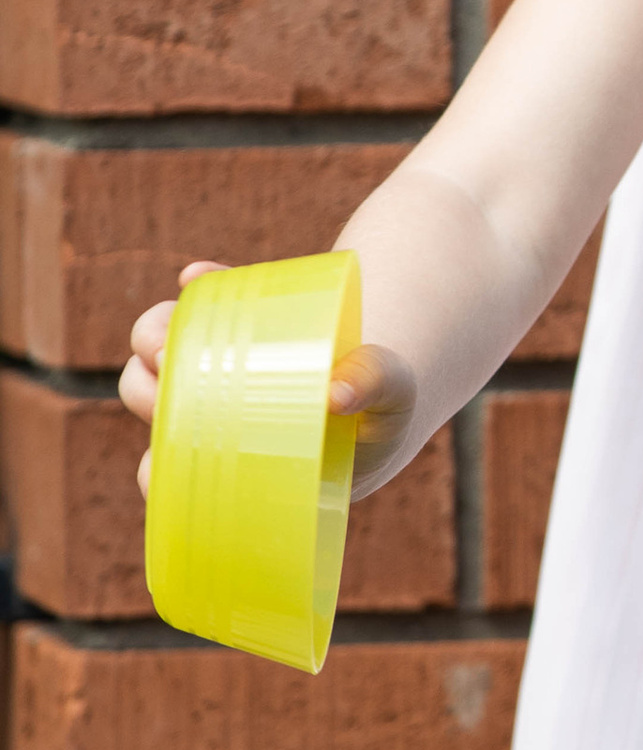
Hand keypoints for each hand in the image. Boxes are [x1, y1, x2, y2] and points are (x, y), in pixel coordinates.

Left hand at [121, 264, 417, 498]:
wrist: (391, 380)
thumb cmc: (381, 417)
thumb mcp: (388, 409)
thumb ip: (372, 390)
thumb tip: (337, 393)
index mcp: (239, 459)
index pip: (174, 474)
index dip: (155, 468)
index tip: (160, 452)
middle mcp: (217, 417)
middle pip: (152, 403)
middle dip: (144, 383)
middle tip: (169, 363)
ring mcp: (221, 368)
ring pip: (159, 356)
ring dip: (153, 335)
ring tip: (179, 317)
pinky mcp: (238, 324)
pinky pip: (204, 303)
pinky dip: (200, 285)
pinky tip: (196, 275)